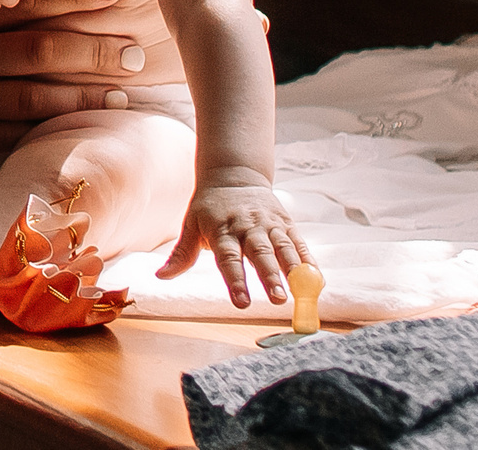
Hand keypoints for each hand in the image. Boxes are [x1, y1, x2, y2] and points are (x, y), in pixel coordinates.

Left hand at [155, 173, 311, 306]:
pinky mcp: (286, 223)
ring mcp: (269, 224)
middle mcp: (247, 226)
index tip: (242, 303)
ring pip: (283, 248)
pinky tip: (317, 281)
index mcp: (221, 229)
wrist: (234, 174)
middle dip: (269, 277)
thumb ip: (181, 254)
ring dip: (292, 271)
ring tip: (300, 293)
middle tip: (278, 300)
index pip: (228, 258)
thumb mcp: (191, 225)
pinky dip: (308, 262)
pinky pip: (299, 243)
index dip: (235, 281)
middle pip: (259, 254)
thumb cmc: (209, 207)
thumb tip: (160, 276)